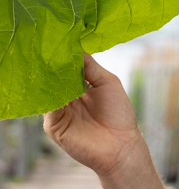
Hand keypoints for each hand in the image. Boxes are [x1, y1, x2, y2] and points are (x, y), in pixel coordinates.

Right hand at [44, 53, 145, 179]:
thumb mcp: (107, 82)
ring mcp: (59, 112)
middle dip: (53, 67)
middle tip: (50, 51)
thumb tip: (76, 48)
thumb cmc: (119, 113)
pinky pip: (47, 107)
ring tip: (51, 65)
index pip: (66, 69)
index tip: (60, 43)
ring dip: (49, 80)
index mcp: (80, 87)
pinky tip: (54, 86)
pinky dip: (50, 96)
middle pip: (54, 79)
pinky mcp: (54, 125)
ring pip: (48, 91)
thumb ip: (90, 67)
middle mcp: (67, 98)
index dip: (64, 57)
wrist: (121, 145)